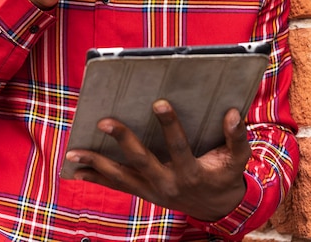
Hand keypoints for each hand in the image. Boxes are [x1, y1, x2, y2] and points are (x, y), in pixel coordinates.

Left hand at [65, 103, 250, 221]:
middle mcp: (168, 184)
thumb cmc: (225, 175)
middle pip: (141, 161)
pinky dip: (96, 176)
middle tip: (105, 121)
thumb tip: (234, 113)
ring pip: (120, 177)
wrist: (217, 208)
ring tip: (73, 151)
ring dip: (96, 163)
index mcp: (191, 172)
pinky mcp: (143, 192)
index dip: (170, 125)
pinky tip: (77, 168)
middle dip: (122, 141)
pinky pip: (117, 185)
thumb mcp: (237, 158)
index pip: (178, 147)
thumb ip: (237, 137)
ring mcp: (152, 190)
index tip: (159, 102)